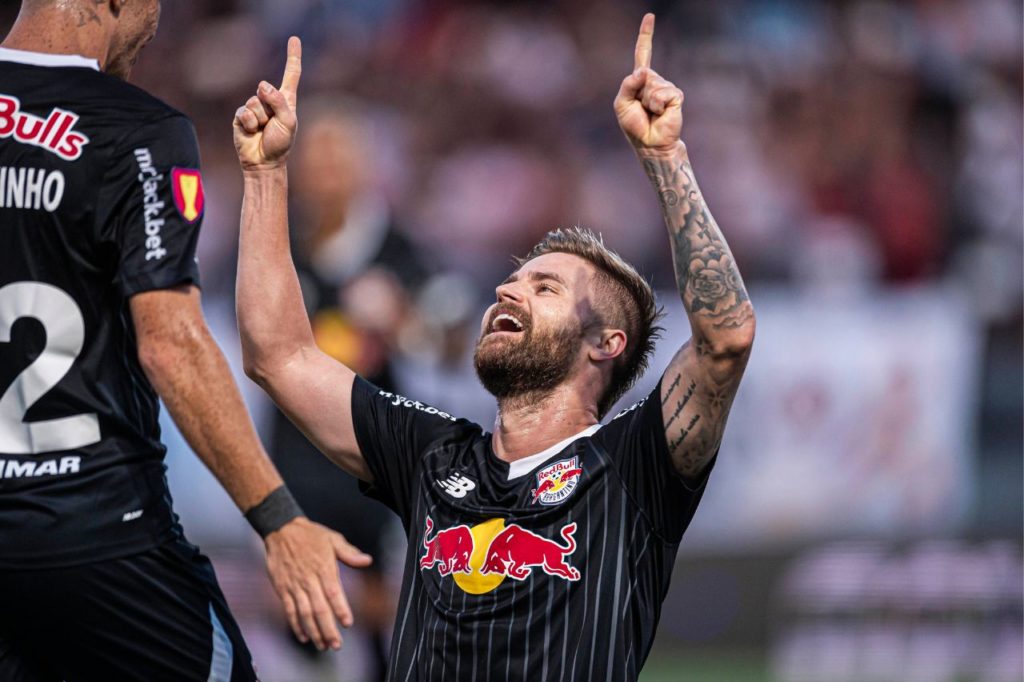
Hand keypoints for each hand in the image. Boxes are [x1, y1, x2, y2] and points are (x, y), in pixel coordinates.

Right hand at [234, 37, 301, 170]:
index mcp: (286, 101)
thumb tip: (262, 84)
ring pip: (254, 102)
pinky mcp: (241, 115)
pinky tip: (252, 132)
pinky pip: (245, 112)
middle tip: (272, 125)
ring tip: (263, 130)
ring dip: (260, 119)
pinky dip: (250, 124)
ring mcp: (255, 107)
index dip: (293, 57)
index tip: (294, 39)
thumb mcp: (288, 123)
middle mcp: (270, 101)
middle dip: (270, 107)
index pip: (291, 74)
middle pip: (267, 89)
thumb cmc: (280, 144)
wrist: (263, 162)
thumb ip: (279, 102)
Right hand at [263, 516, 372, 650]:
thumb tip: (367, 560)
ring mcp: (294, 586)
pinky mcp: (282, 589)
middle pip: (319, 609)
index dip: (341, 609)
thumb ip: (349, 553)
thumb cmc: (311, 535)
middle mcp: (309, 579)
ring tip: (323, 646)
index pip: (334, 593)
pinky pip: (289, 610)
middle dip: (328, 629)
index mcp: (324, 568)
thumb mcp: (333, 539)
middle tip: (336, 645)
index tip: (348, 624)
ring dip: (314, 631)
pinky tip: (304, 637)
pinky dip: (296, 625)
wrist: (281, 530)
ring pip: (304, 613)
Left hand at [613, 14, 683, 154]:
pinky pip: (662, 93)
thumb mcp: (622, 104)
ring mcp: (666, 87)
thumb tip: (644, 71)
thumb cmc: (635, 126)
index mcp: (640, 80)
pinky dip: (657, 105)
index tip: (650, 16)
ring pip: (652, 85)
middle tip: (643, 110)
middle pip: (643, 74)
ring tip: (652, 113)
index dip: (645, 35)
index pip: (643, 53)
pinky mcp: (676, 95)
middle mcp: (654, 80)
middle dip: (638, 93)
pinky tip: (660, 113)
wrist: (651, 144)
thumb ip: (628, 85)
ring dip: (648, 102)